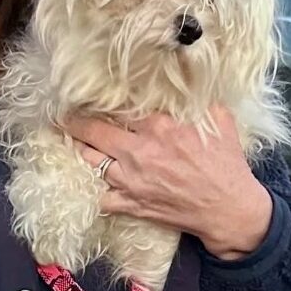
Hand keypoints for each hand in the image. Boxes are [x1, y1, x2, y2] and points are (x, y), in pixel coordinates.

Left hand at [64, 107, 272, 257]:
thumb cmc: (226, 164)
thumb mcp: (219, 119)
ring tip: (73, 141)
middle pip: (94, 132)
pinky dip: (94, 188)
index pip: (117, 108)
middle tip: (62, 117)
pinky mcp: (132, 204)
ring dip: (81, 150)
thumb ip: (198, 99)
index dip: (100, 102)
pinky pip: (101, 196)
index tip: (86, 97)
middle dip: (74, 123)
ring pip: (91, 162)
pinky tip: (90, 180)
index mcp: (159, 127)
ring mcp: (132, 180)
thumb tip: (187, 81)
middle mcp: (139, 152)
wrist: (229, 209)